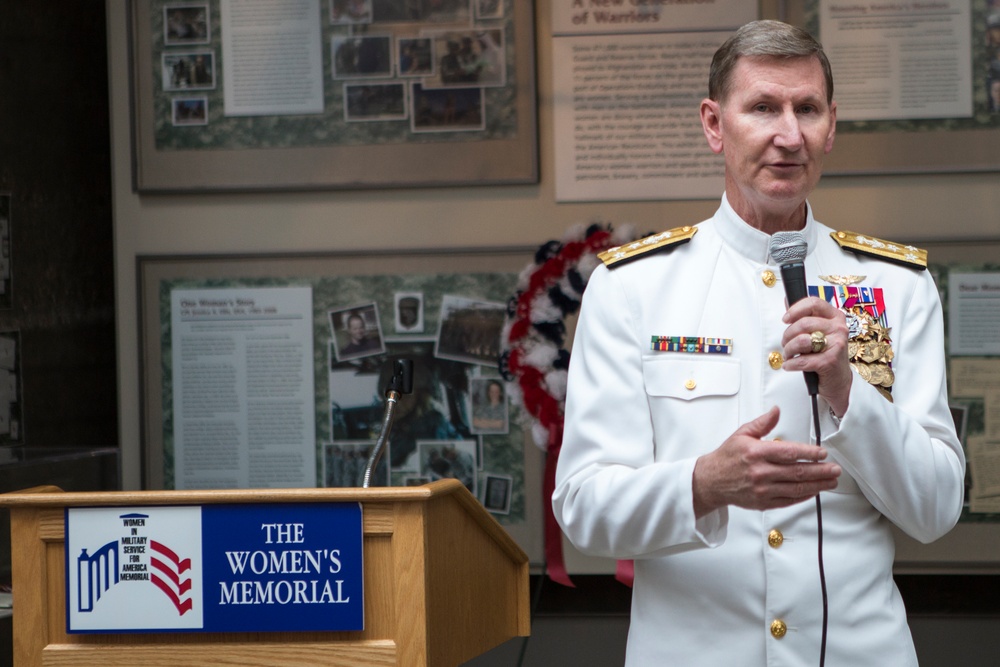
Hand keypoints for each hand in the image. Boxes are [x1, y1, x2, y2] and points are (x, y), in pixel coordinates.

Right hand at [692, 407, 841, 517]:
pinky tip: (814, 491)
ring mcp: (762, 489)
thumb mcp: (742, 434)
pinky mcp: (763, 502)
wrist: (711, 481)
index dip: (809, 453)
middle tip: (835, 469)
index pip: (789, 453)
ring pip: (796, 488)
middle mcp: (760, 472)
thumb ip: (762, 423)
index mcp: (756, 452)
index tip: (822, 453)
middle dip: (820, 471)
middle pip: (797, 472)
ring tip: (831, 481)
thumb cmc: (727, 458)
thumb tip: (776, 411)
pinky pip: (789, 500)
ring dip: (818, 485)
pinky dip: (804, 496)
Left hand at [780, 296, 852, 415]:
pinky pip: (802, 360)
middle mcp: (839, 328)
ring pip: (801, 340)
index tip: (785, 319)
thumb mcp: (818, 332)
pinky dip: (791, 364)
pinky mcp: (830, 361)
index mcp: (835, 317)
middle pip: (803, 323)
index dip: (795, 309)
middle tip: (786, 344)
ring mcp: (836, 344)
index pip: (814, 303)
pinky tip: (790, 366)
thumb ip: (804, 316)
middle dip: (788, 335)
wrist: (839, 380)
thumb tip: (787, 299)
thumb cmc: (825, 354)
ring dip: (789, 350)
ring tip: (789, 355)